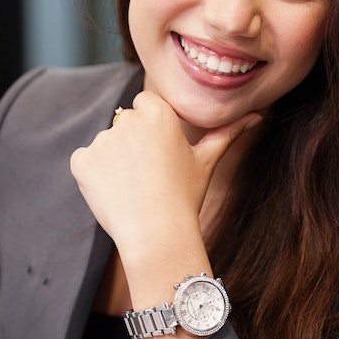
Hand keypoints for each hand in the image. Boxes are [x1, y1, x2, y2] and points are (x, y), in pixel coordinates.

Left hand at [69, 90, 258, 258]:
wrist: (157, 234)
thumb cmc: (185, 197)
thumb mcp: (207, 162)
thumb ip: (226, 133)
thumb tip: (257, 116)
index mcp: (158, 113)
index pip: (145, 103)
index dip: (151, 128)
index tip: (159, 153)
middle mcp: (128, 119)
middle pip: (125, 123)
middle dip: (133, 143)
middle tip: (149, 175)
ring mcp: (102, 140)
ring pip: (106, 144)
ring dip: (114, 161)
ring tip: (134, 189)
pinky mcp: (82, 161)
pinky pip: (85, 161)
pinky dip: (95, 176)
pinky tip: (115, 194)